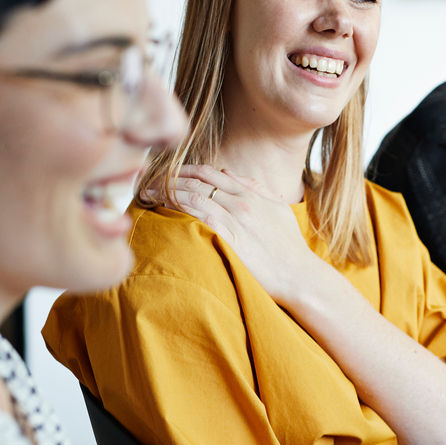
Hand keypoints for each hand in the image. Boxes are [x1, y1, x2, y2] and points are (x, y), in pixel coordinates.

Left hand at [160, 164, 323, 301]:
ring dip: (166, 189)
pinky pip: (198, 213)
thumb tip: (231, 176)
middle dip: (169, 177)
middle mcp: (242, 201)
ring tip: (147, 192)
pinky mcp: (229, 235)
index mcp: (251, 193)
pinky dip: (178, 205)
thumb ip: (256, 190)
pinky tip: (163, 206)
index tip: (166, 173)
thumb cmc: (290, 248)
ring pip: (194, 193)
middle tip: (147, 181)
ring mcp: (235, 217)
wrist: (299, 275)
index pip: (210, 172)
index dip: (184, 169)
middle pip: (197, 179)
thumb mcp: (279, 210)